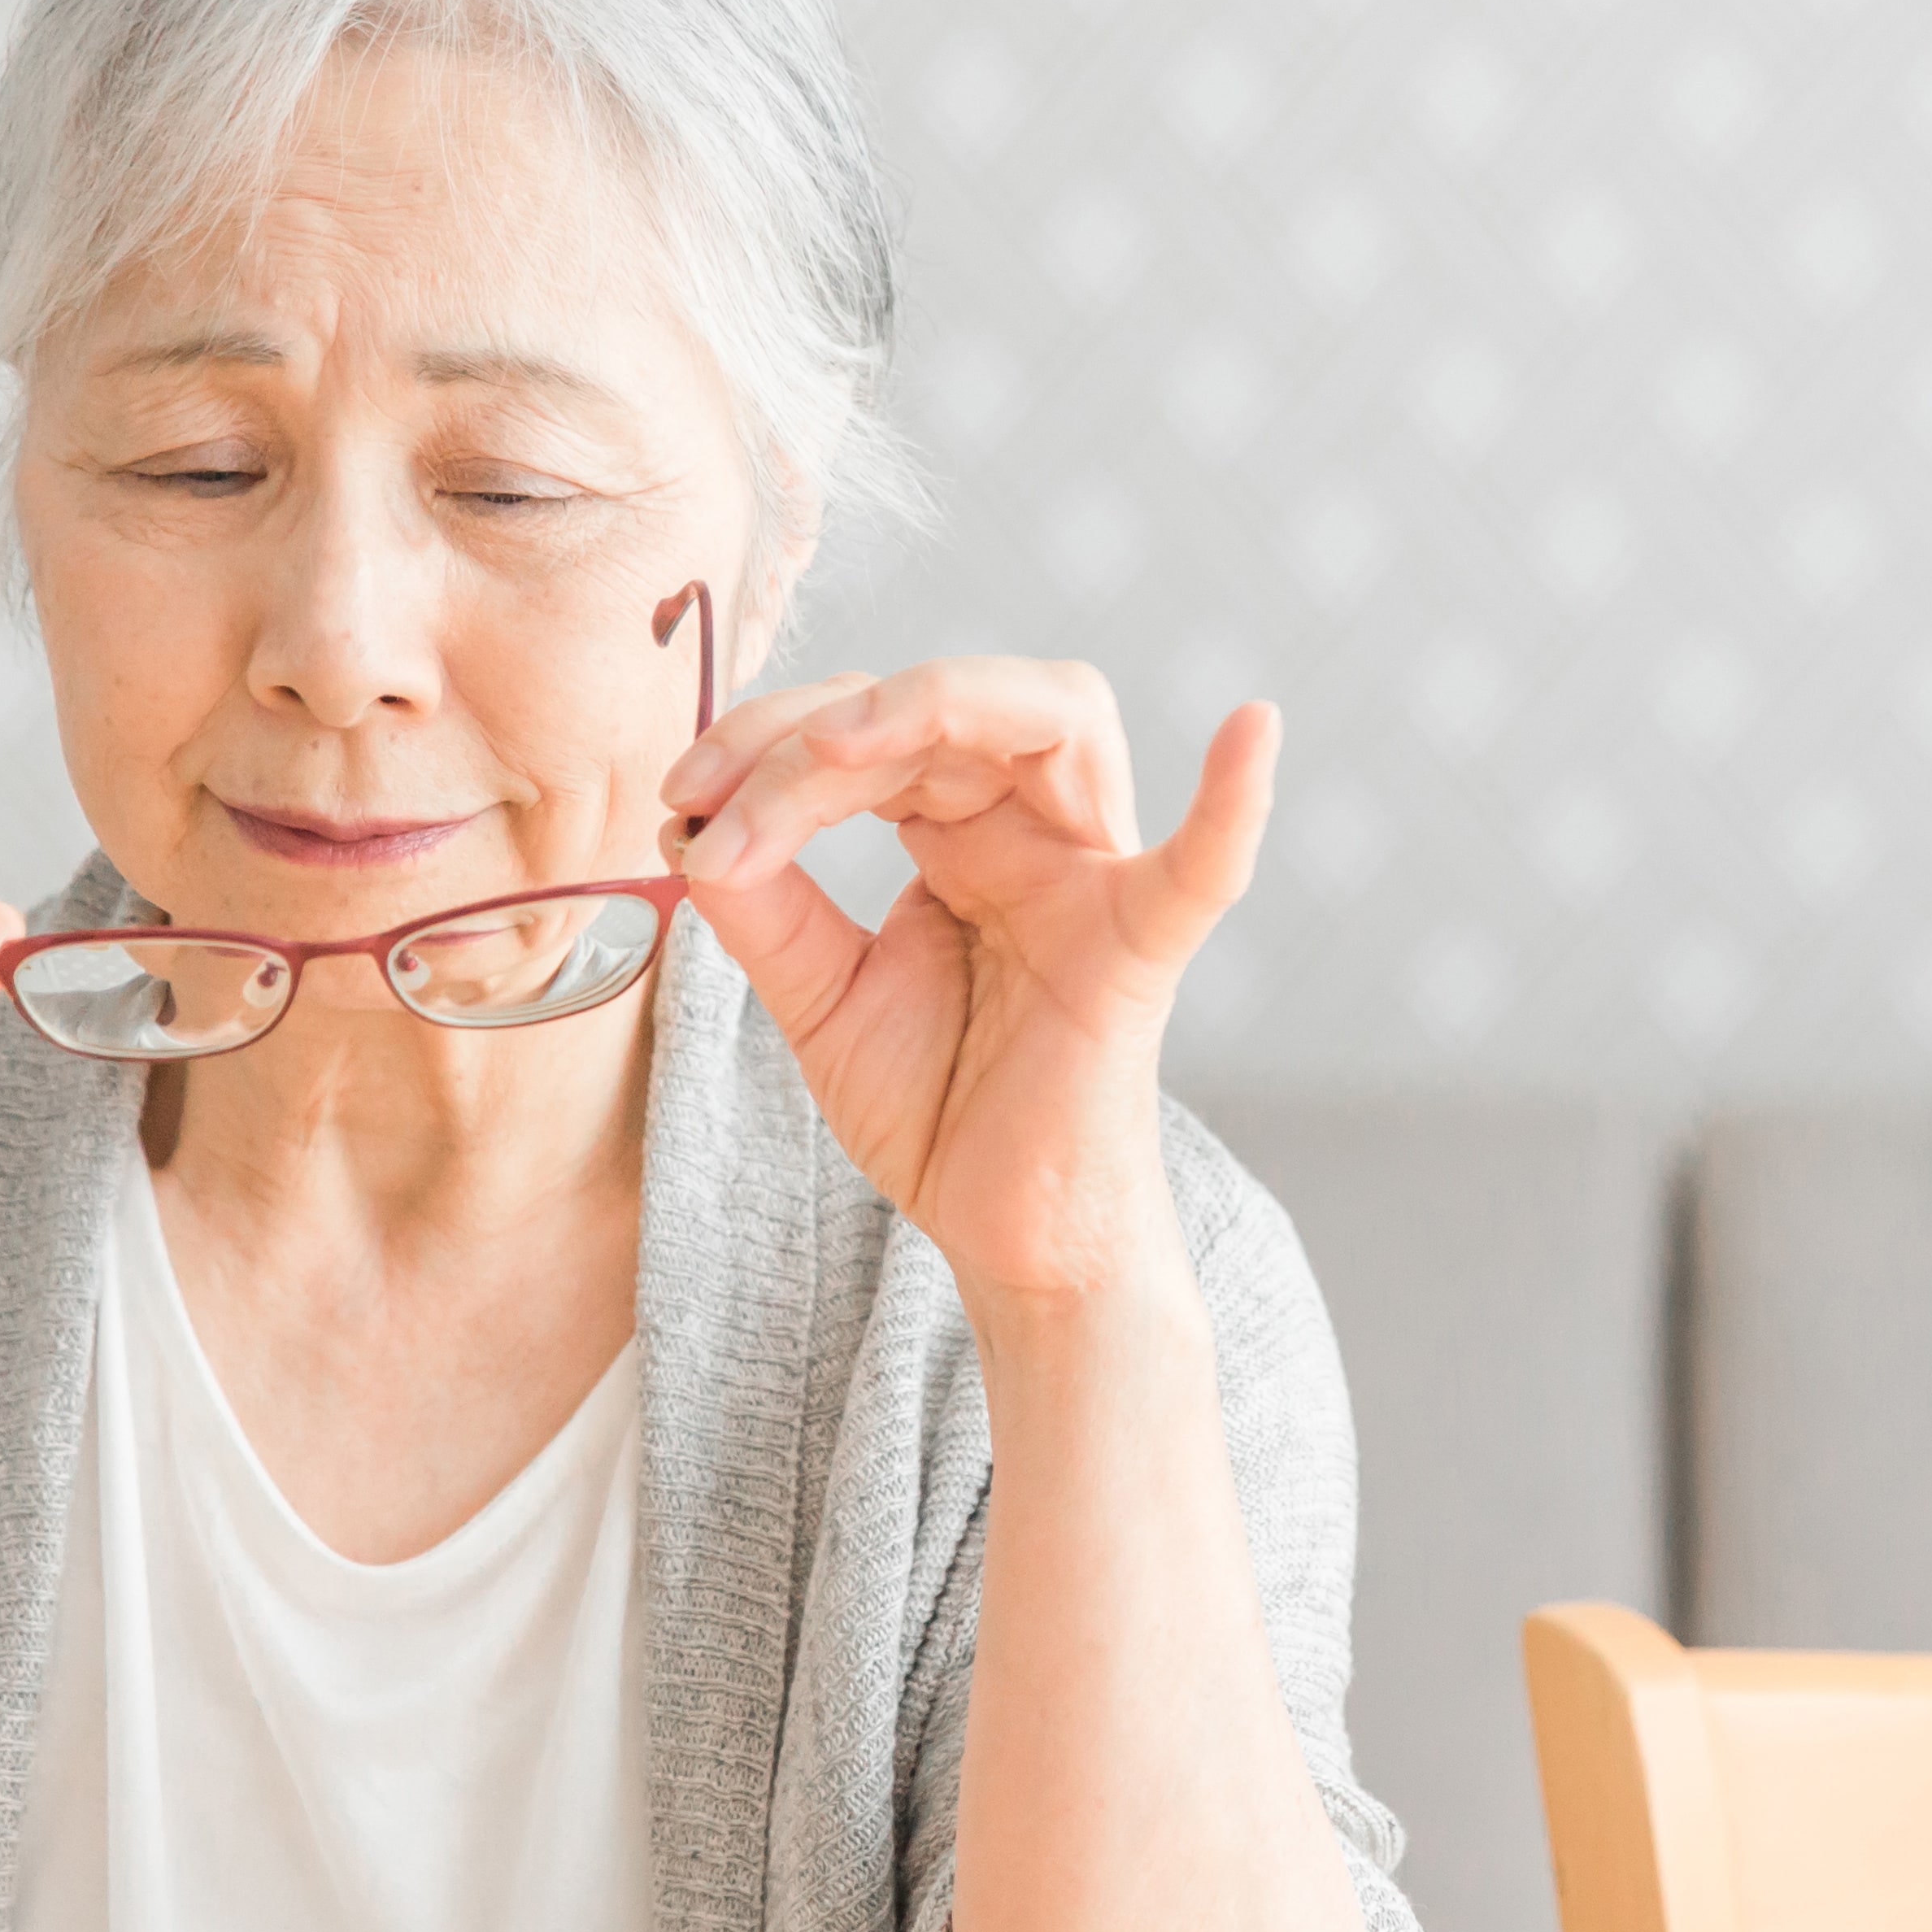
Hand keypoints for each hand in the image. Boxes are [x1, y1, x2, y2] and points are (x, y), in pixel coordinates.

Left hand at [661, 658, 1271, 1311]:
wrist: (1001, 1232)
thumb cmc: (936, 1107)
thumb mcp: (818, 997)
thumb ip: (764, 909)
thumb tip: (685, 821)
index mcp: (960, 831)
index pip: (869, 732)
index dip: (765, 742)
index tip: (679, 801)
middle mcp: (1033, 830)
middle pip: (944, 706)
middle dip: (812, 729)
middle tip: (717, 793)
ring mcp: (1091, 881)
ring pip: (1059, 720)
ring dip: (939, 700)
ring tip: (834, 748)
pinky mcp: (1135, 956)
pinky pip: (1202, 874)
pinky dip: (1234, 804)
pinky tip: (1253, 731)